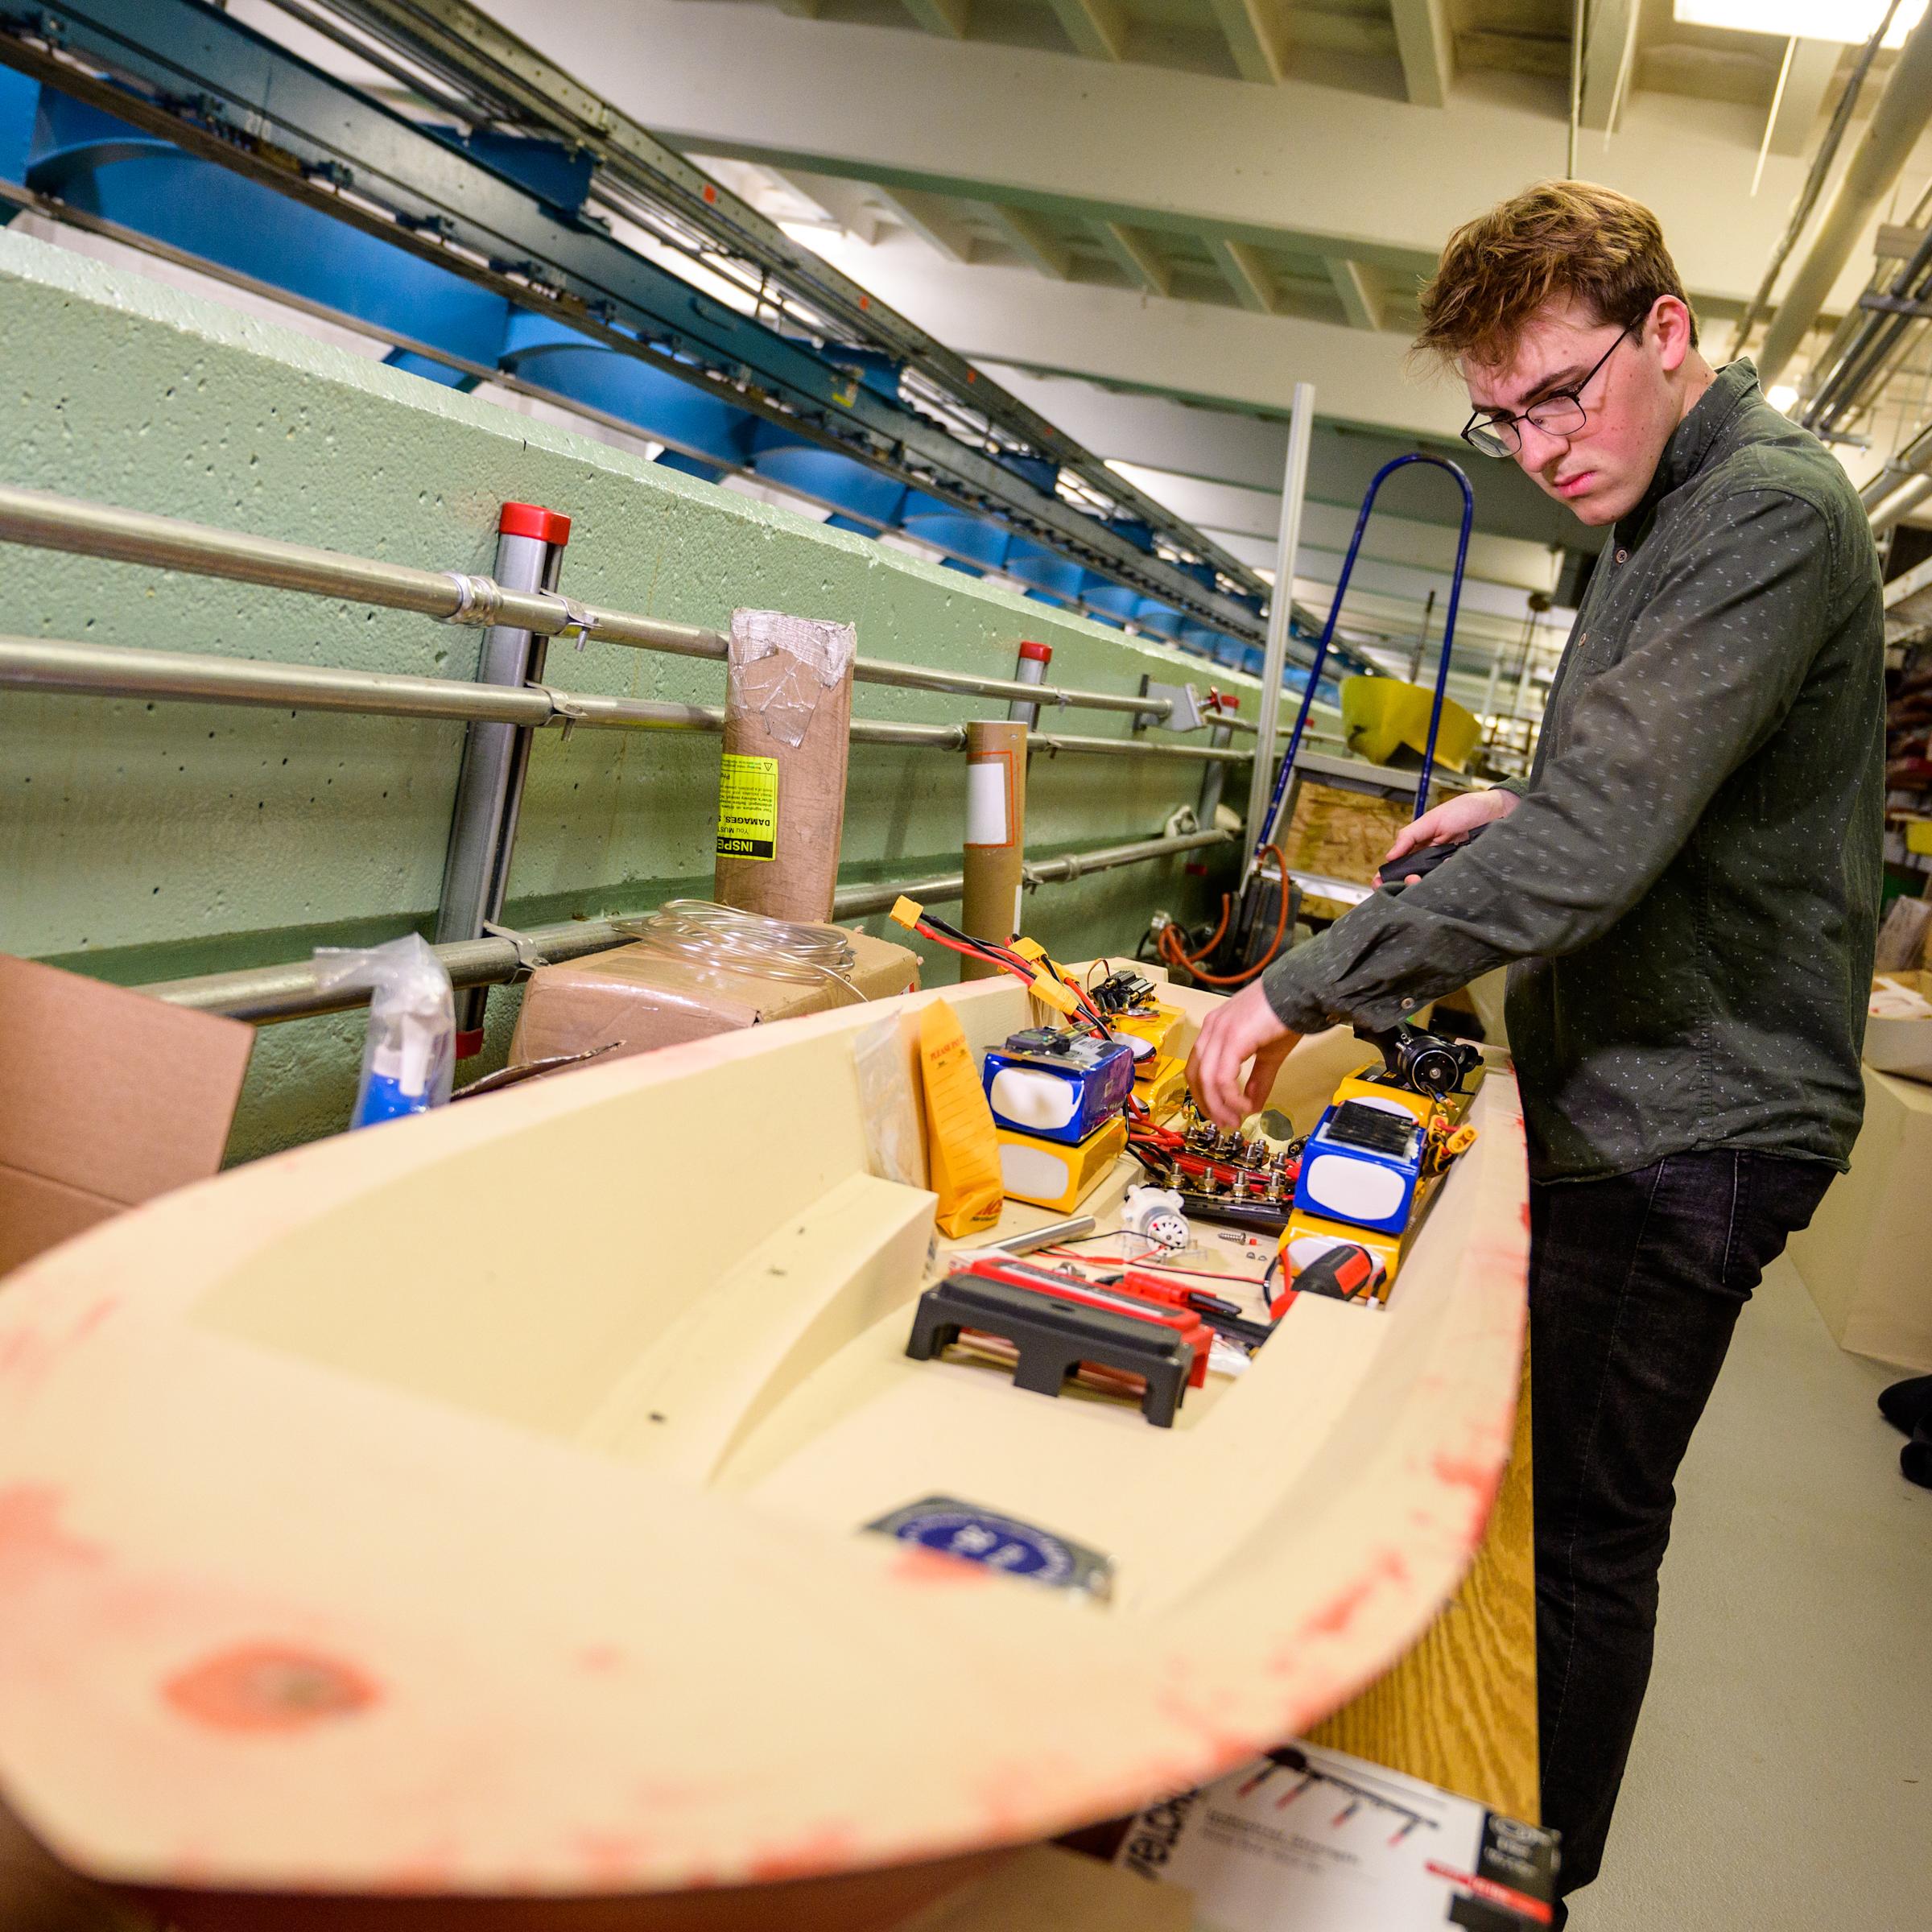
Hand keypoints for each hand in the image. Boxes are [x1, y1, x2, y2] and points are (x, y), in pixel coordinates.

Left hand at [1185, 979, 1301, 1129]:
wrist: (1300, 992)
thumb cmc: (1285, 1016)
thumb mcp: (1268, 1053)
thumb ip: (1257, 1080)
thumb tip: (1251, 1105)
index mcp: (1215, 1029)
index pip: (1197, 1067)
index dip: (1204, 1094)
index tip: (1219, 1113)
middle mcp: (1212, 1029)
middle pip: (1195, 1075)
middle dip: (1207, 1103)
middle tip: (1223, 1122)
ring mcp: (1220, 1032)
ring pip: (1206, 1078)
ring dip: (1218, 1104)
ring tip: (1233, 1119)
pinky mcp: (1233, 1038)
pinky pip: (1223, 1077)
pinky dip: (1231, 1096)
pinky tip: (1244, 1105)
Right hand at [1376, 786, 1519, 882]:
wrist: (1499, 811)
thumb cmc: (1466, 811)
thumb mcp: (1433, 820)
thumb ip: (1410, 835)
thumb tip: (1390, 856)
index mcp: (1421, 848)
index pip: (1400, 867)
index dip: (1388, 878)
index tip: (1379, 886)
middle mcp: (1434, 862)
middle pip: (1413, 881)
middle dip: (1406, 884)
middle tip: (1410, 880)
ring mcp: (1449, 869)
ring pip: (1431, 885)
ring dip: (1424, 885)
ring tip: (1423, 879)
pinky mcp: (1465, 874)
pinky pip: (1452, 883)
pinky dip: (1448, 882)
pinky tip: (1448, 874)